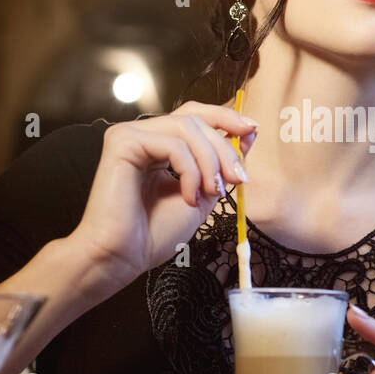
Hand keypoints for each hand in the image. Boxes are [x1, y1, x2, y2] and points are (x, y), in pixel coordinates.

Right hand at [66, 101, 257, 294]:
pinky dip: (189, 170)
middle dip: (224, 147)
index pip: (194, 115)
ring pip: (186, 127)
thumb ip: (221, 163)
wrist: (124, 258)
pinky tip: (189, 196)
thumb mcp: (203, 194)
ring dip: (210, 160)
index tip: (252, 130)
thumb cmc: (155, 233)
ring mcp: (130, 135)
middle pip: (194, 118)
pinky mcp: (122, 142)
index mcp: (158, 144)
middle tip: (237, 178)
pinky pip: (172, 144)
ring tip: (213, 191)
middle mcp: (142, 134)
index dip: (225, 117)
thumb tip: (249, 132)